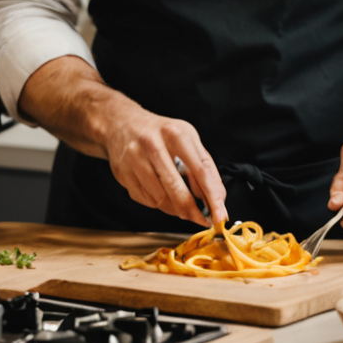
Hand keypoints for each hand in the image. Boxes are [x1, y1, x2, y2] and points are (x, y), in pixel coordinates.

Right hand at [97, 103, 222, 227]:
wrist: (122, 123)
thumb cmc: (161, 133)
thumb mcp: (187, 139)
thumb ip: (205, 166)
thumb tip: (218, 198)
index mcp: (175, 133)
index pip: (200, 171)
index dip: (212, 197)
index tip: (220, 215)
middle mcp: (152, 144)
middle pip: (176, 188)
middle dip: (192, 210)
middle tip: (201, 219)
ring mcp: (134, 159)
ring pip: (160, 198)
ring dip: (175, 209)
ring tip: (182, 206)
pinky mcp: (122, 172)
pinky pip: (146, 200)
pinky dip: (159, 204)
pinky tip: (162, 195)